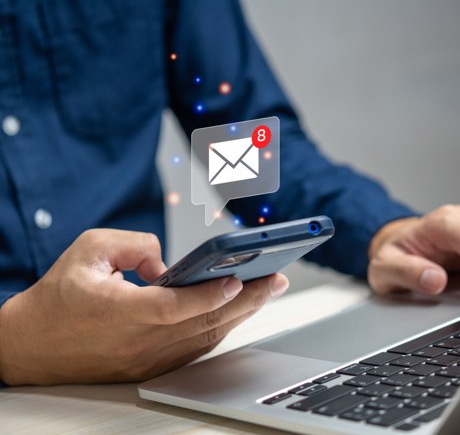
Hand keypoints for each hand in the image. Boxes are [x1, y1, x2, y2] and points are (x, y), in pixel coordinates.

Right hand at [0, 229, 288, 384]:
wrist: (32, 345)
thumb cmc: (59, 296)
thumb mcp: (89, 250)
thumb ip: (134, 244)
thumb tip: (169, 262)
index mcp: (120, 313)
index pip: (175, 308)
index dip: (210, 294)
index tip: (239, 278)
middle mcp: (138, 342)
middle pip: (203, 323)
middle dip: (247, 299)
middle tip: (276, 278)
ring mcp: (147, 359)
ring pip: (205, 337)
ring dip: (241, 313)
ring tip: (268, 289)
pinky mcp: (152, 365)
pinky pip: (196, 347)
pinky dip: (222, 326)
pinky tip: (240, 309)